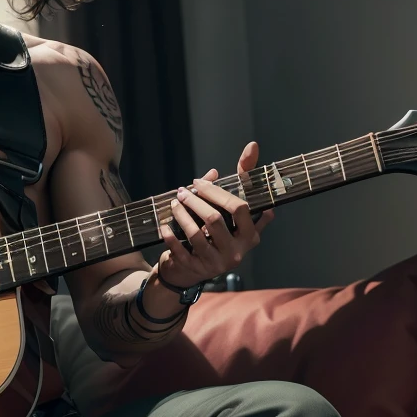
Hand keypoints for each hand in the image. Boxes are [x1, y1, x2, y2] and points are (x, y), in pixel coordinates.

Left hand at [156, 141, 275, 287]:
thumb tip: (252, 146)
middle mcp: (236, 252)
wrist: (195, 269)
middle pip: (215, 219)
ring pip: (195, 233)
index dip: (217, 192)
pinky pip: (180, 250)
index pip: (239, 208)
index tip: (199, 183)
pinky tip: (164, 225)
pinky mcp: (196, 270)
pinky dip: (171, 236)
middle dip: (195, 201)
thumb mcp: (231, 210)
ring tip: (174, 203)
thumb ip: (242, 180)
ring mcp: (216, 263)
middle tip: (182, 192)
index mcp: (250, 236)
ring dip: (181, 214)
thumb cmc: (216, 232)